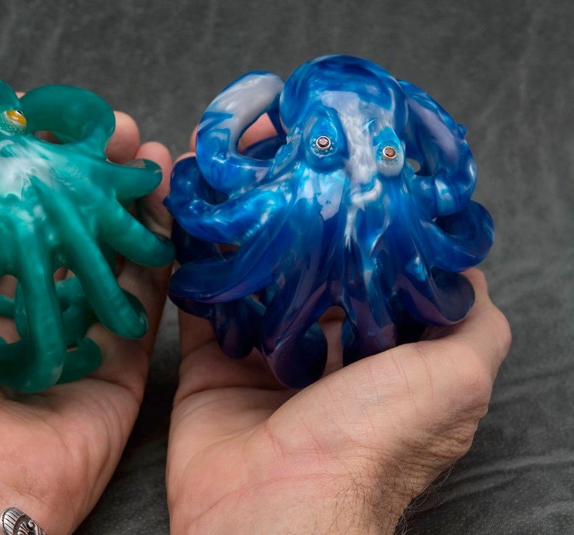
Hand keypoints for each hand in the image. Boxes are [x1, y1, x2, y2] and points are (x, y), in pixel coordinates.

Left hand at [0, 112, 173, 533]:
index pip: (13, 217)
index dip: (33, 168)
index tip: (50, 124)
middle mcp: (33, 309)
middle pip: (72, 226)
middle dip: (94, 174)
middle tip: (117, 130)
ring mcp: (82, 334)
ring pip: (115, 253)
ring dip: (133, 201)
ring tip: (149, 154)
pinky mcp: (121, 363)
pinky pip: (146, 299)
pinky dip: (160, 251)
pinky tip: (166, 204)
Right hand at [166, 130, 510, 532]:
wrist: (275, 504)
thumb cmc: (372, 441)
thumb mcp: (455, 379)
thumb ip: (472, 325)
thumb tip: (464, 271)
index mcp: (380, 363)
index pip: (376, 282)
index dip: (367, 233)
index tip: (353, 182)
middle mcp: (322, 361)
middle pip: (311, 279)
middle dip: (301, 229)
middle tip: (287, 171)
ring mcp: (262, 363)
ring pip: (255, 286)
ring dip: (247, 240)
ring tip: (240, 183)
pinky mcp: (210, 367)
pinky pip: (203, 308)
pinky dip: (199, 267)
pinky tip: (199, 221)